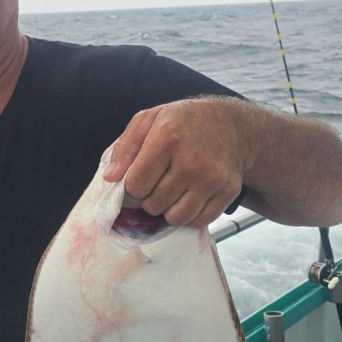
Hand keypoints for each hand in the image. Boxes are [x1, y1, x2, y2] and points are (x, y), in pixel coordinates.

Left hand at [104, 98, 244, 227]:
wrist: (231, 124)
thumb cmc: (183, 122)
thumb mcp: (149, 119)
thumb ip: (125, 147)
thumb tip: (110, 178)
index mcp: (167, 138)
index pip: (135, 186)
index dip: (132, 186)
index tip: (139, 177)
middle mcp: (191, 161)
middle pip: (153, 205)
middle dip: (150, 198)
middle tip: (158, 182)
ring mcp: (212, 179)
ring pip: (175, 218)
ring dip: (168, 210)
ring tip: (172, 191)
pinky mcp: (228, 191)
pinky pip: (198, 221)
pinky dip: (190, 215)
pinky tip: (190, 196)